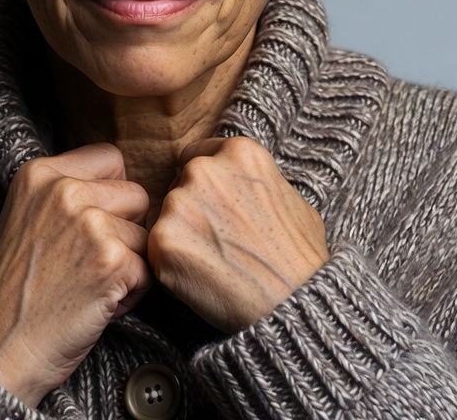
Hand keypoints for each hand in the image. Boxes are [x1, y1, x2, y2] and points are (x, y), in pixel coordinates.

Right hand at [0, 144, 150, 406]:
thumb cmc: (12, 290)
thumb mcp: (24, 217)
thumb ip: (64, 191)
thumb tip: (117, 180)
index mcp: (40, 173)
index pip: (111, 158)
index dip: (111, 193)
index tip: (94, 221)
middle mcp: (64, 190)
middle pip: (136, 194)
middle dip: (125, 229)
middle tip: (90, 262)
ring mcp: (89, 224)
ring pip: (145, 234)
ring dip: (129, 263)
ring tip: (90, 285)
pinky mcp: (111, 261)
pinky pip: (148, 270)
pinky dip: (132, 293)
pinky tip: (97, 304)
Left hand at [148, 137, 328, 332]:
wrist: (294, 304)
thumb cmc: (299, 257)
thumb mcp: (291, 197)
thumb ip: (256, 181)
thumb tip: (241, 183)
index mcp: (238, 152)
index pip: (198, 156)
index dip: (206, 185)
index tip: (216, 207)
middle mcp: (204, 169)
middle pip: (179, 183)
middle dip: (192, 208)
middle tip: (218, 241)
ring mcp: (180, 202)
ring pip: (167, 216)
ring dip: (181, 235)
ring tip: (213, 262)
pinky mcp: (162, 239)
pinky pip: (156, 249)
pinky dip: (171, 265)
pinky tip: (200, 278)